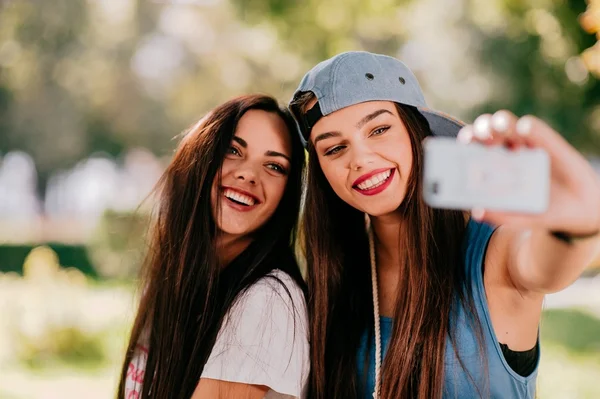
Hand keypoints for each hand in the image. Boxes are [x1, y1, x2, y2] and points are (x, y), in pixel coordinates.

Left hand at [457, 110, 599, 235]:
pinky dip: (524, 127)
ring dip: (496, 123)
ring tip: (497, 131)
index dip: (459, 148)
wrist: (577, 207)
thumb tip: (477, 211)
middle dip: (476, 132)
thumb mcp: (518, 218)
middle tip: (477, 139)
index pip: (468, 151)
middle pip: (482, 132)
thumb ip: (498, 215)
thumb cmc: (539, 211)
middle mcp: (501, 151)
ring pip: (502, 122)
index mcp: (488, 168)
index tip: (456, 150)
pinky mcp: (543, 138)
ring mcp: (522, 142)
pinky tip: (523, 133)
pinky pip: (530, 126)